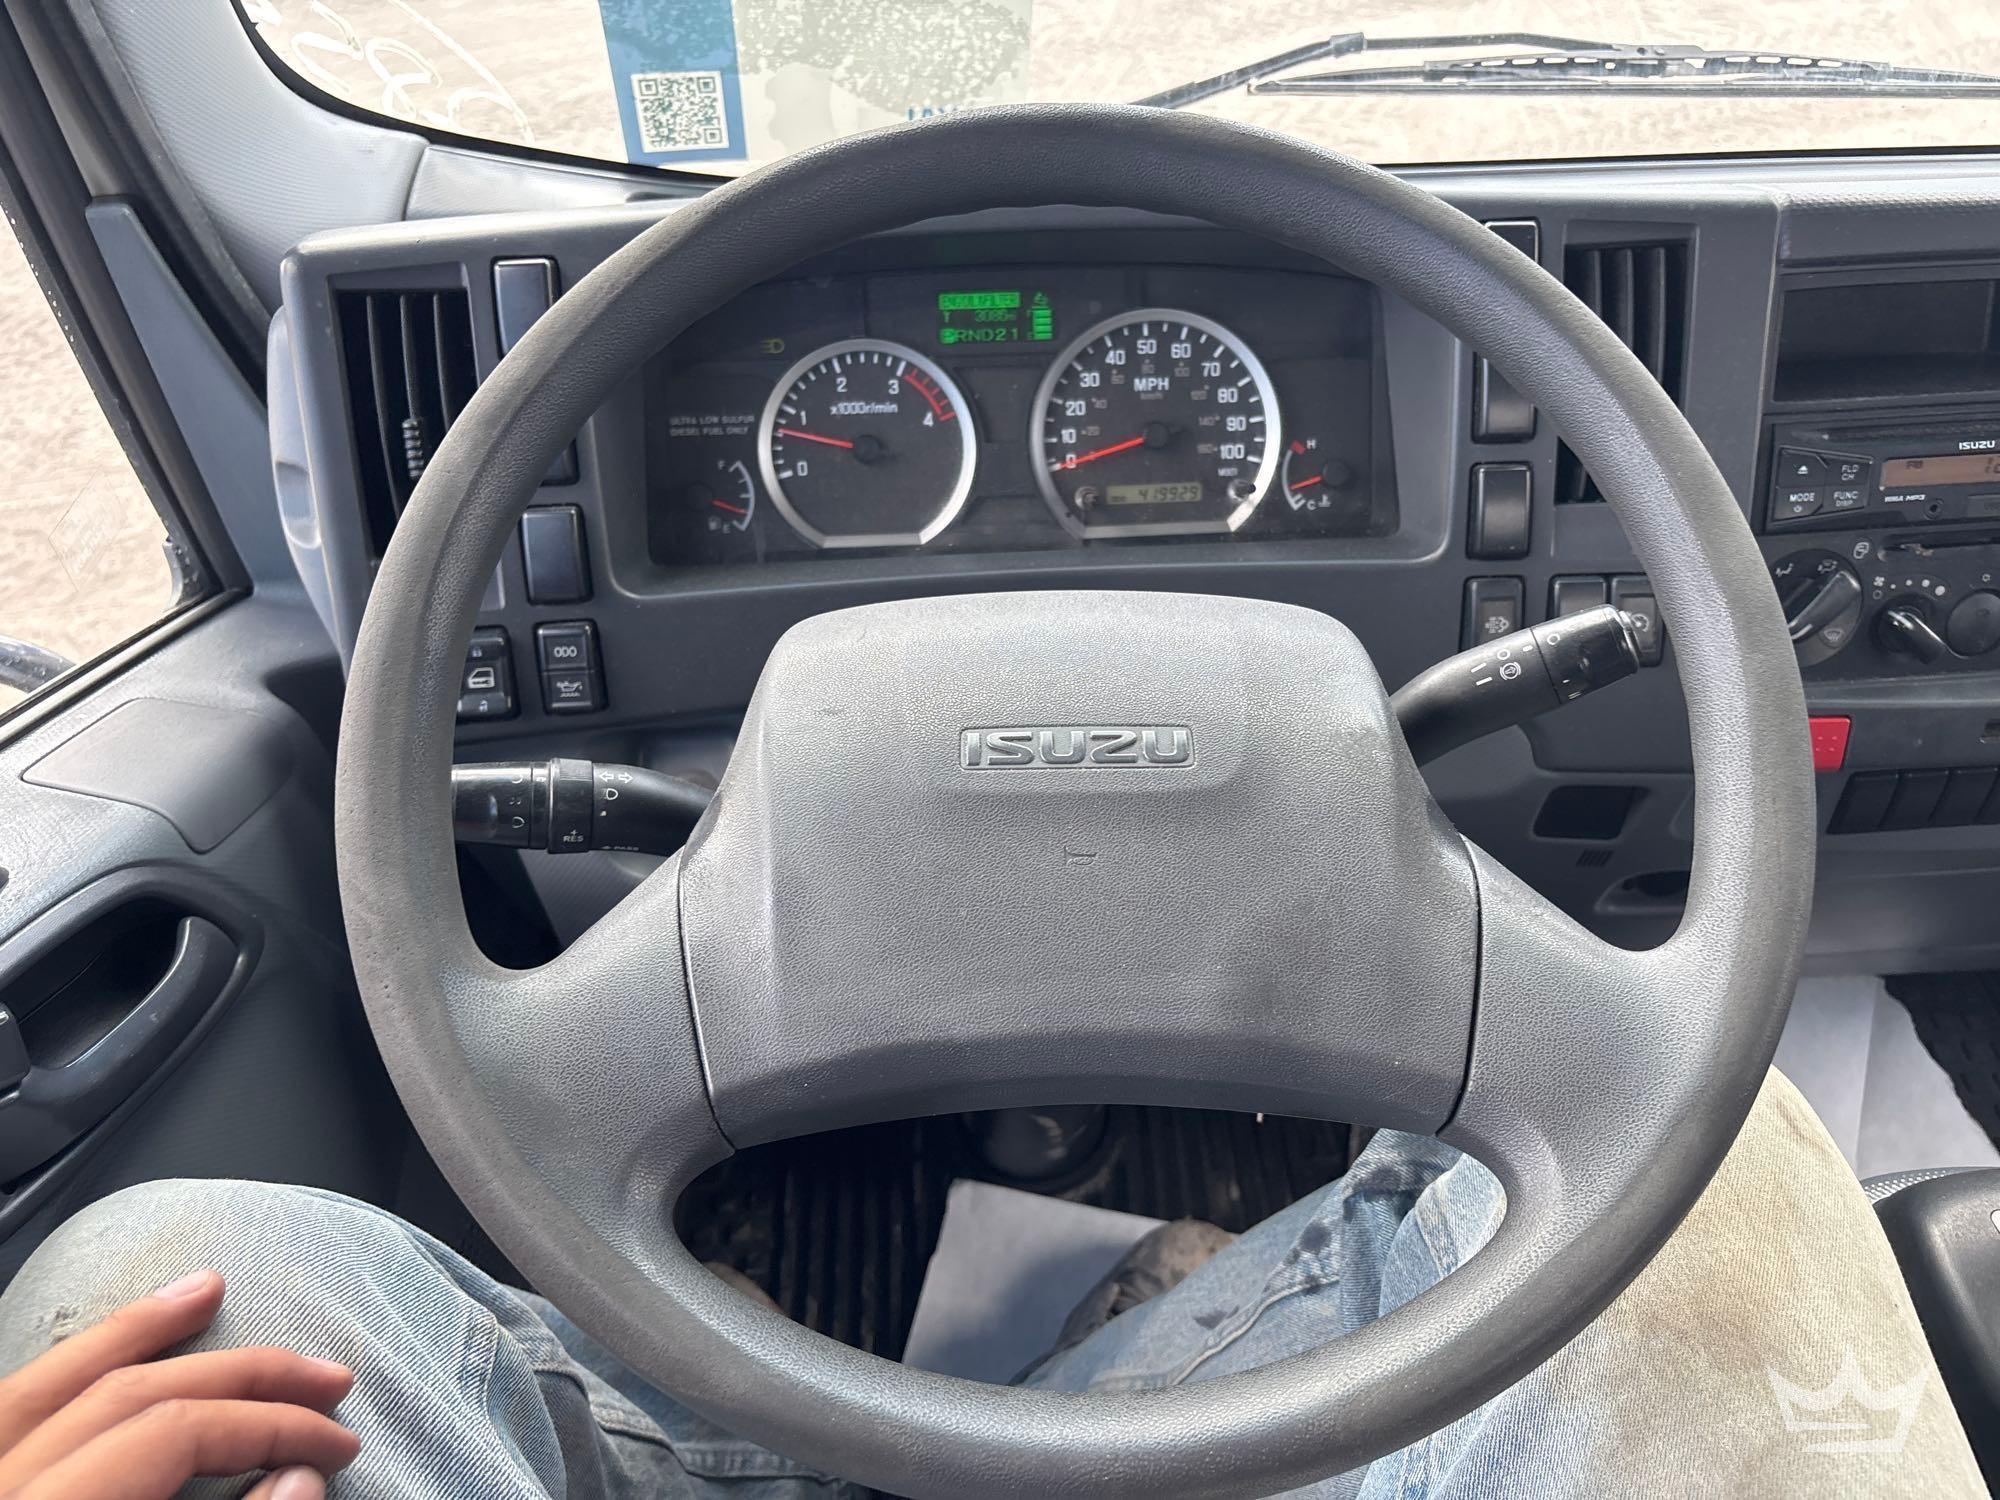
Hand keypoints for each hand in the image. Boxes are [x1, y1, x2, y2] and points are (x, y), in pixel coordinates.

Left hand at [0, 1269, 357, 1498]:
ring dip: (138, 1329)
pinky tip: (109, 1344)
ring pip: (48, 1380)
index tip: (332, 1444)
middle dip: (240, 1381)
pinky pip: (8, 1405)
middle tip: (320, 1380)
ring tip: (207, 1289)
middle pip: (128, 1397)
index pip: (175, 1433)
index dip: (271, 1428)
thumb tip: (300, 1480)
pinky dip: (68, 1363)